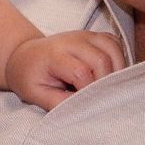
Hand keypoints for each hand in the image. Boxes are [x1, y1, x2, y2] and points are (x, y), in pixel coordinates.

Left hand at [6, 30, 125, 109]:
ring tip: (106, 88)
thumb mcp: (36, 95)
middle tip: (98, 98)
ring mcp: (85, 35)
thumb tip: (85, 109)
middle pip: (102, 59)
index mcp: (54, 55)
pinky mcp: (94, 36)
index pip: (81, 72)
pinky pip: (116, 44)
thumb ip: (59, 103)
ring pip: (114, 49)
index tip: (85, 104)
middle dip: (105, 83)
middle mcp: (72, 40)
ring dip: (117, 71)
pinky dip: (119, 59)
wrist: (25, 56)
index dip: (88, 92)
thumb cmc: (30, 77)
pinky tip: (110, 74)